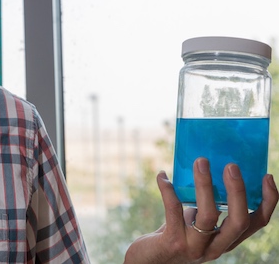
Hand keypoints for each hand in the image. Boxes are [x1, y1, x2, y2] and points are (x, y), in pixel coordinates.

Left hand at [124, 157, 277, 262]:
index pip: (256, 223)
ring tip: (201, 162)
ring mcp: (195, 247)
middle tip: (231, 166)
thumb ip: (204, 205)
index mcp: (226, 240)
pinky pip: (173, 211)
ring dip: (204, 186)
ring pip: (208, 216)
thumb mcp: (194, 221)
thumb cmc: (173, 235)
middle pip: (238, 222)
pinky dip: (168, 191)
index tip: (267, 177)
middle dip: (237, 192)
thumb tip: (206, 169)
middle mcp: (216, 247)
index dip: (268, 202)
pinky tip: (162, 175)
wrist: (149, 262)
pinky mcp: (173, 243)